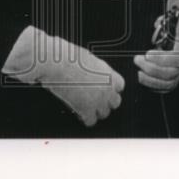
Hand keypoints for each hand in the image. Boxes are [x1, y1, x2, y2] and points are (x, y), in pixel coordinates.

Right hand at [2, 26, 123, 126]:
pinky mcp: (86, 109)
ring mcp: (98, 100)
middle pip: (115, 102)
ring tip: (86, 107)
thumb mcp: (90, 60)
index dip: (111, 89)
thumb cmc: (68, 56)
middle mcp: (108, 88)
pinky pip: (91, 121)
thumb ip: (97, 71)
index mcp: (109, 74)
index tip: (104, 90)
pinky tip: (79, 113)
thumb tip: (94, 75)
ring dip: (95, 111)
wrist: (58, 62)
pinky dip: (85, 119)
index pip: (120, 87)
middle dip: (105, 102)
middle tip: (94, 100)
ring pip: (104, 113)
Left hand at [135, 0, 178, 92]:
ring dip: (152, 79)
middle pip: (173, 72)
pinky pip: (168, 86)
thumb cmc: (177, 18)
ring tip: (139, 72)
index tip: (147, 54)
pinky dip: (155, 86)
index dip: (162, 59)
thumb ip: (167, 17)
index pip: (178, 57)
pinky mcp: (175, 74)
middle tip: (138, 60)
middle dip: (152, 69)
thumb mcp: (173, 13)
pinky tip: (144, 79)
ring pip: (170, 81)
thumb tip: (158, 23)